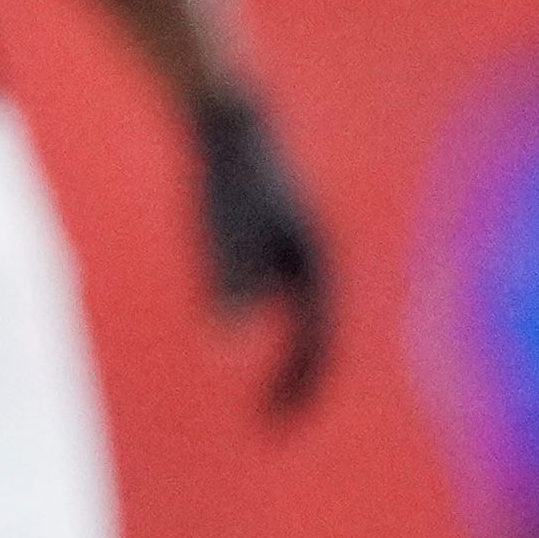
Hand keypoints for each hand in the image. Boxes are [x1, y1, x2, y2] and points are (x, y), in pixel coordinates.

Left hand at [195, 85, 332, 421]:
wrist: (228, 113)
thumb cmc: (224, 177)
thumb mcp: (221, 234)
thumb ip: (228, 285)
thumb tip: (225, 344)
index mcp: (310, 265)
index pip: (314, 342)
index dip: (296, 385)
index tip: (274, 424)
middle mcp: (312, 258)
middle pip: (317, 333)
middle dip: (300, 379)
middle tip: (273, 421)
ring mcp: (296, 243)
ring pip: (303, 312)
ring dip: (292, 354)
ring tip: (267, 393)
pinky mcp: (271, 230)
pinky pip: (281, 287)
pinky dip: (269, 319)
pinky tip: (237, 326)